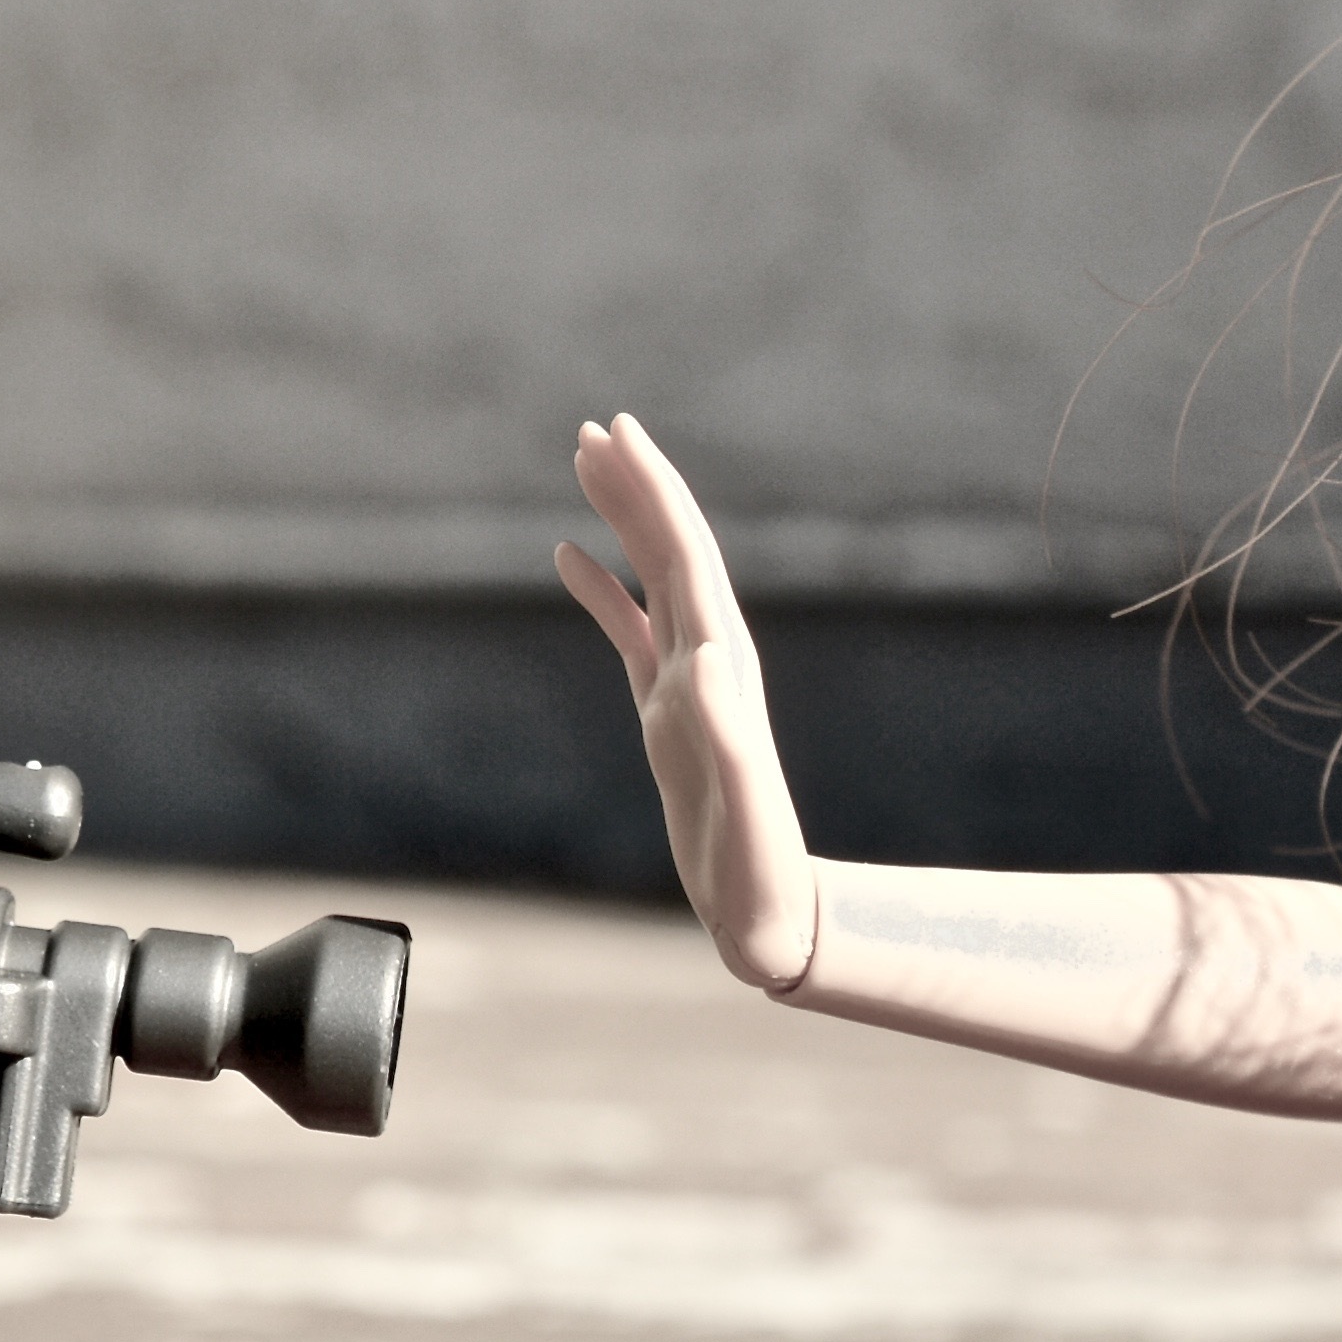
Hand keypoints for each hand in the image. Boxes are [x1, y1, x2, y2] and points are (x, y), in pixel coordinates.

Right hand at [558, 415, 821, 992]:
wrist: (770, 914)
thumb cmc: (757, 871)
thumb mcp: (743, 807)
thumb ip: (726, 736)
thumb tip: (706, 657)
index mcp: (721, 667)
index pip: (684, 558)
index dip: (654, 494)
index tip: (621, 434)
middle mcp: (710, 661)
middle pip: (671, 551)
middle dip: (636, 487)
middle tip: (594, 427)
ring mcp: (688, 684)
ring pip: (650, 579)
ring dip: (621, 520)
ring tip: (584, 464)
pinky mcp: (668, 714)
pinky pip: (630, 631)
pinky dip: (601, 589)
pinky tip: (570, 557)